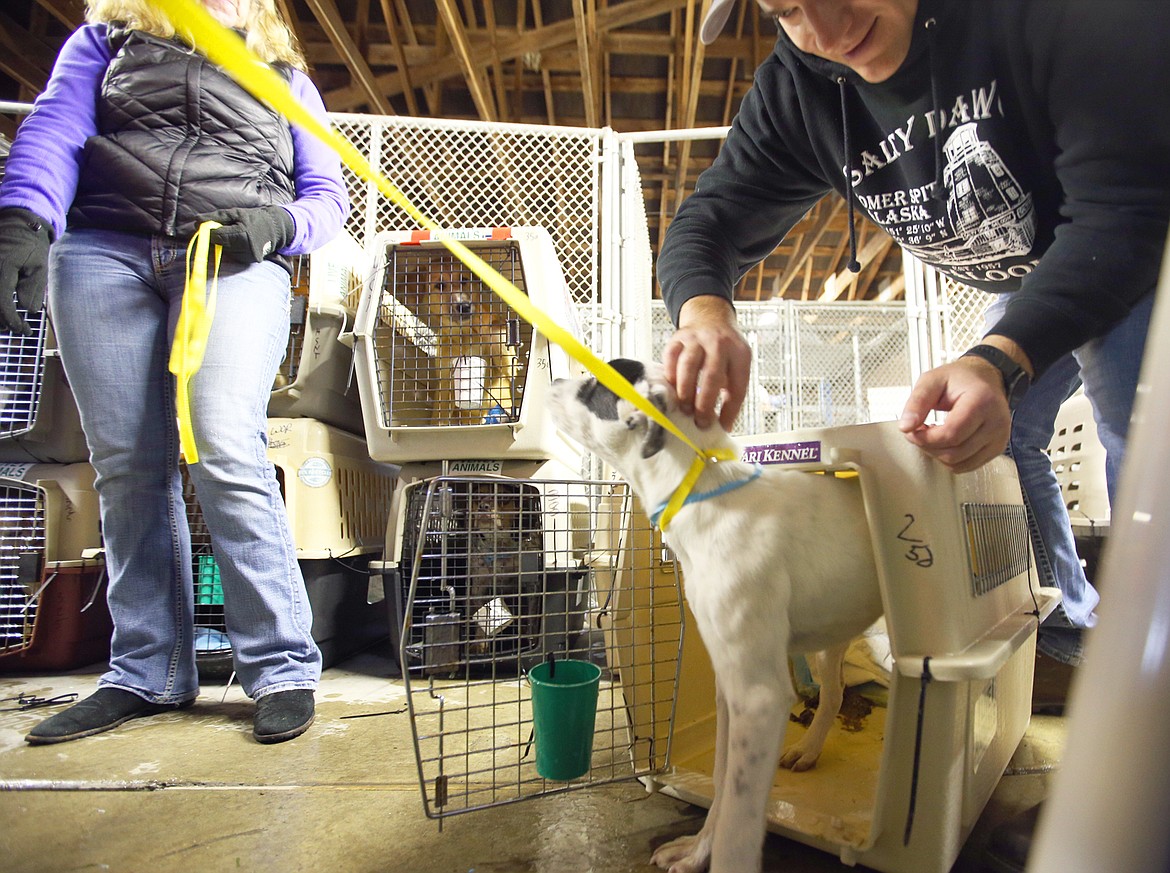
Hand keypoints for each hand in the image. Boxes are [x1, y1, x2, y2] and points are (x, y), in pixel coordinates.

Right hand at [0, 207, 52, 335]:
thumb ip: (33, 290)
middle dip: (3, 321)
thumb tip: (26, 310)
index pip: (2, 303)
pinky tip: (4, 309)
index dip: (12, 321)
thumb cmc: (31, 246)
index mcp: (3, 268)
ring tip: (8, 323)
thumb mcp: (39, 268)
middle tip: (18, 329)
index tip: (25, 330)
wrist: (18, 224)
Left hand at [203, 206, 294, 262]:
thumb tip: (197, 221)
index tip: (205, 227)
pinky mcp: (249, 261)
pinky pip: (233, 255)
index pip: (217, 236)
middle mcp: (246, 247)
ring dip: (224, 243)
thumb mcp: (235, 213)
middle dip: (216, 238)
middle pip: (220, 245)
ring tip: (232, 234)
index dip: (208, 232)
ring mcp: (248, 256)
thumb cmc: (253, 218)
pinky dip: (231, 249)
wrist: (274, 228)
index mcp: (242, 233)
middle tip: (221, 229)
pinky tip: (238, 242)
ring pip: (225, 251)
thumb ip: (216, 217)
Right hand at [662, 295, 751, 429]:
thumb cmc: (724, 350)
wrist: (710, 318)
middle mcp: (719, 343)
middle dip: (704, 403)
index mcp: (740, 354)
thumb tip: (723, 426)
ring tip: (684, 409)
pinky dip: (670, 376)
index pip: (737, 385)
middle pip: (712, 375)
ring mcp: (696, 339)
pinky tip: (672, 390)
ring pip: (688, 366)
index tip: (721, 426)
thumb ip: (732, 394)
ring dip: (685, 392)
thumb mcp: (737, 366)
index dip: (730, 409)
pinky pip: (671, 358)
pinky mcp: (678, 338)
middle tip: (699, 421)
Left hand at [898, 352, 1019, 472]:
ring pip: (959, 463)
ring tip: (932, 435)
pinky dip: (950, 459)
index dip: (925, 438)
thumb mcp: (932, 380)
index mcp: (982, 401)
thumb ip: (917, 402)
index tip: (913, 431)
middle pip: (954, 452)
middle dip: (928, 446)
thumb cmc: (960, 378)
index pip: (951, 434)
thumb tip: (906, 426)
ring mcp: (999, 437)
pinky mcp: (996, 448)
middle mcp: (996, 422)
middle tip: (919, 432)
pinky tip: (945, 442)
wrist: (985, 378)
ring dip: (937, 454)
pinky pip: (967, 466)